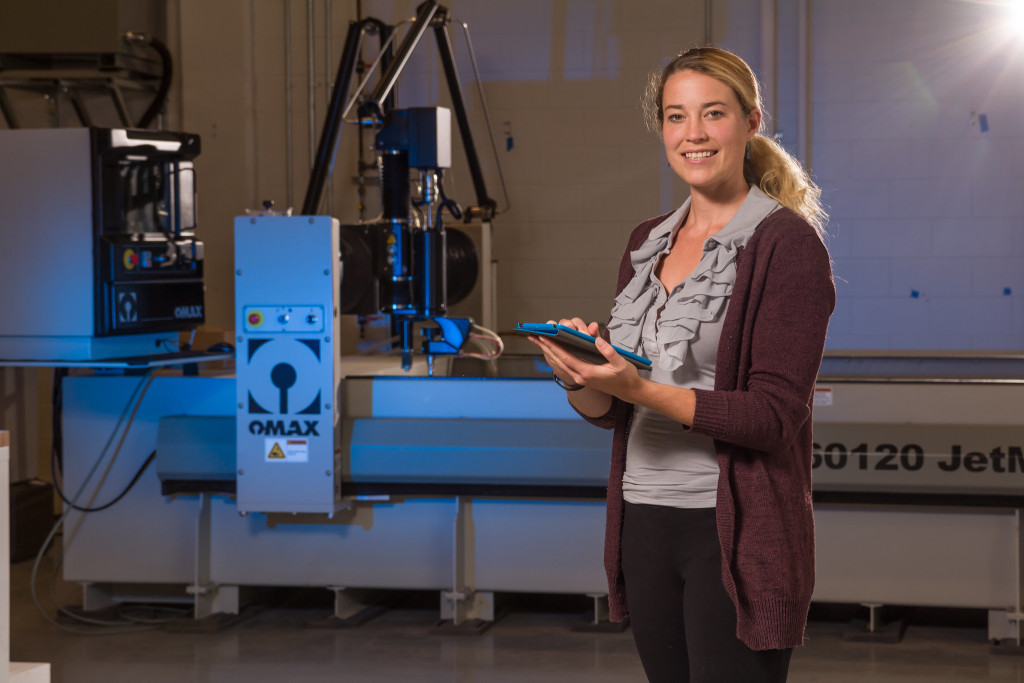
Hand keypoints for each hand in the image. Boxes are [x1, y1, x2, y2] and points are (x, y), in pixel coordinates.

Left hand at [528, 317, 642, 401]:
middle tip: (533, 336)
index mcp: (587, 373)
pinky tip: (551, 350)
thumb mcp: (620, 362)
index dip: (554, 347)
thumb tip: (596, 340)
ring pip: (559, 363)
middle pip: (558, 360)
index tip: (544, 337)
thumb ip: (608, 351)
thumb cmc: (625, 376)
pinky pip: (565, 366)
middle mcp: (580, 377)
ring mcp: (580, 378)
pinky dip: (556, 356)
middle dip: (545, 348)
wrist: (628, 391)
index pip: (566, 357)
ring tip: (538, 341)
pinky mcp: (581, 377)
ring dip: (548, 352)